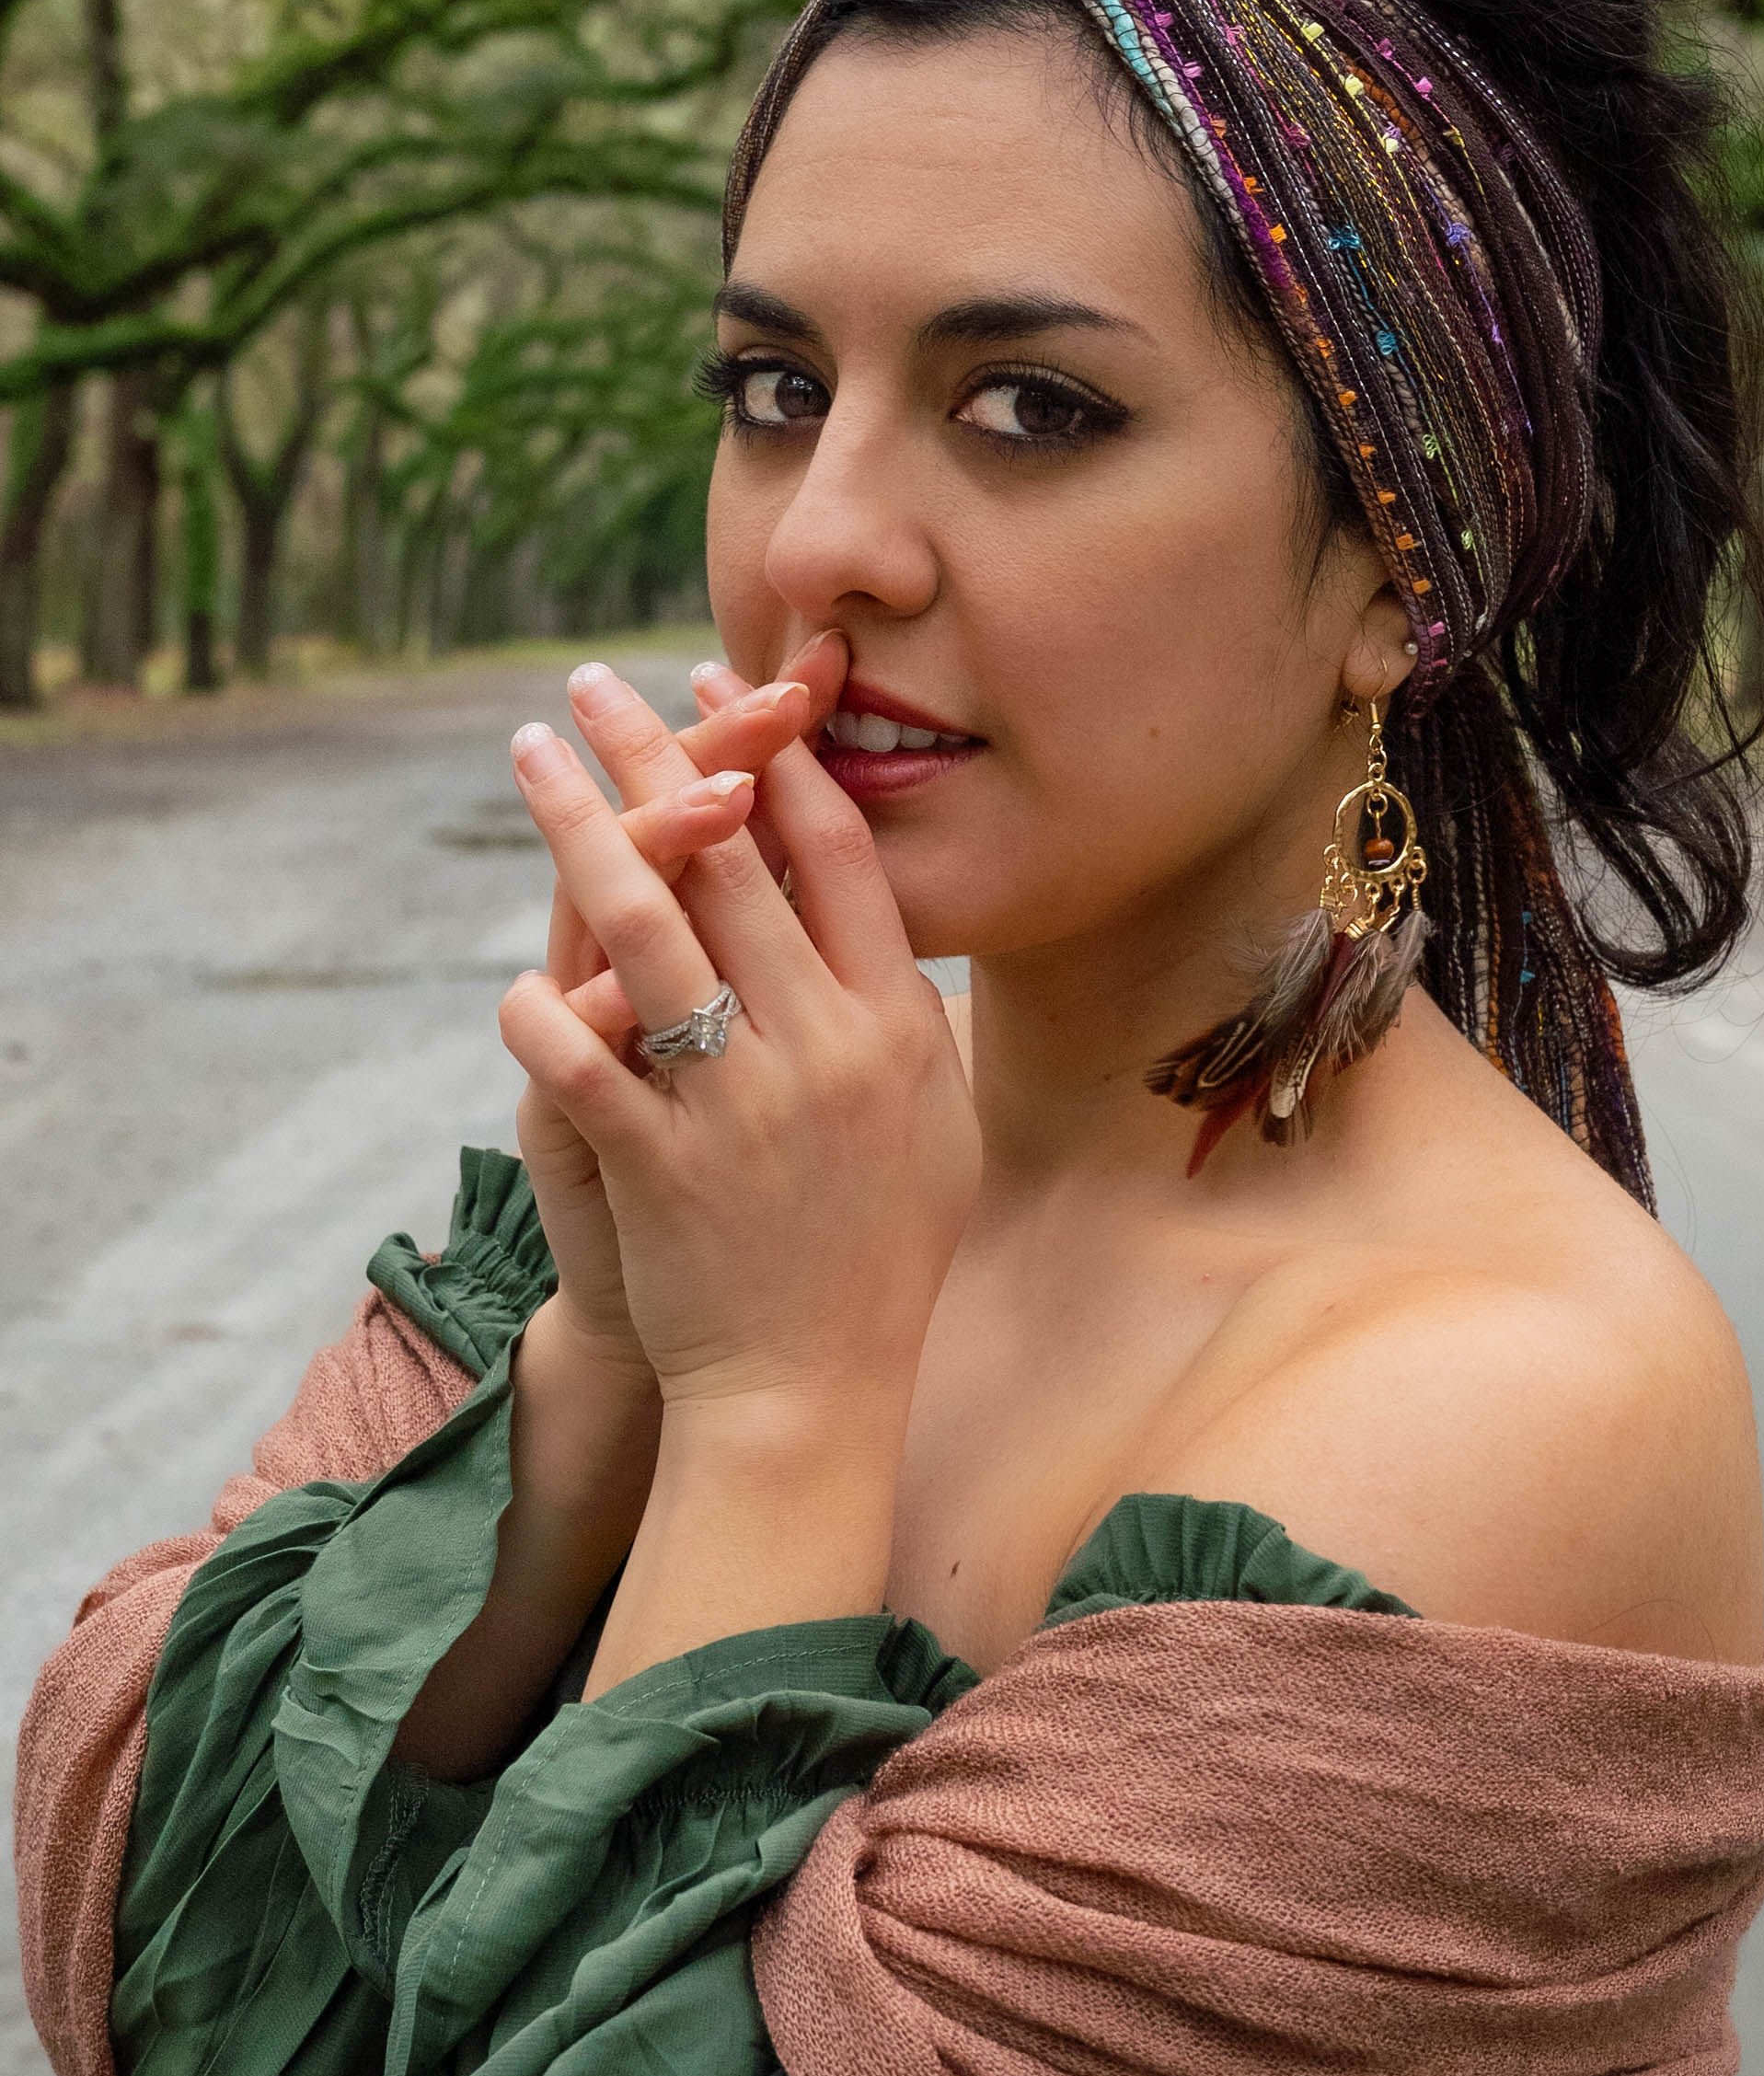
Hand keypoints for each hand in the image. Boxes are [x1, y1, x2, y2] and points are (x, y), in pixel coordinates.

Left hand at [519, 638, 841, 1370]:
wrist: (815, 1389)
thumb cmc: (879, 1255)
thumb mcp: (935, 1122)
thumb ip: (910, 1013)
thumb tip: (885, 912)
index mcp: (896, 1021)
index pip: (837, 851)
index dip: (777, 756)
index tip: (726, 688)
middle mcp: (824, 1046)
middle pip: (734, 860)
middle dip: (658, 754)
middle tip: (593, 687)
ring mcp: (741, 1103)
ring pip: (652, 932)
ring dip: (581, 830)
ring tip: (530, 758)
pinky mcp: (663, 1164)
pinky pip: (585, 1063)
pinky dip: (544, 1016)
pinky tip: (516, 977)